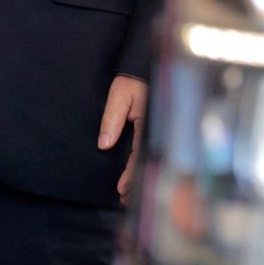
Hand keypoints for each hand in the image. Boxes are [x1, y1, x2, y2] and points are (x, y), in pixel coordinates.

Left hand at [98, 73, 146, 204]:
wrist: (145, 64)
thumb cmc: (134, 79)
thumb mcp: (121, 96)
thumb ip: (112, 119)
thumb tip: (105, 145)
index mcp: (150, 124)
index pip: (140, 155)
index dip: (130, 173)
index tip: (121, 189)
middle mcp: (156, 130)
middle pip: (146, 162)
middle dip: (136, 182)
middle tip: (124, 200)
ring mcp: (158, 129)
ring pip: (149, 159)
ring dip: (139, 176)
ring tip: (129, 195)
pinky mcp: (155, 128)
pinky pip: (149, 150)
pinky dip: (142, 164)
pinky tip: (136, 174)